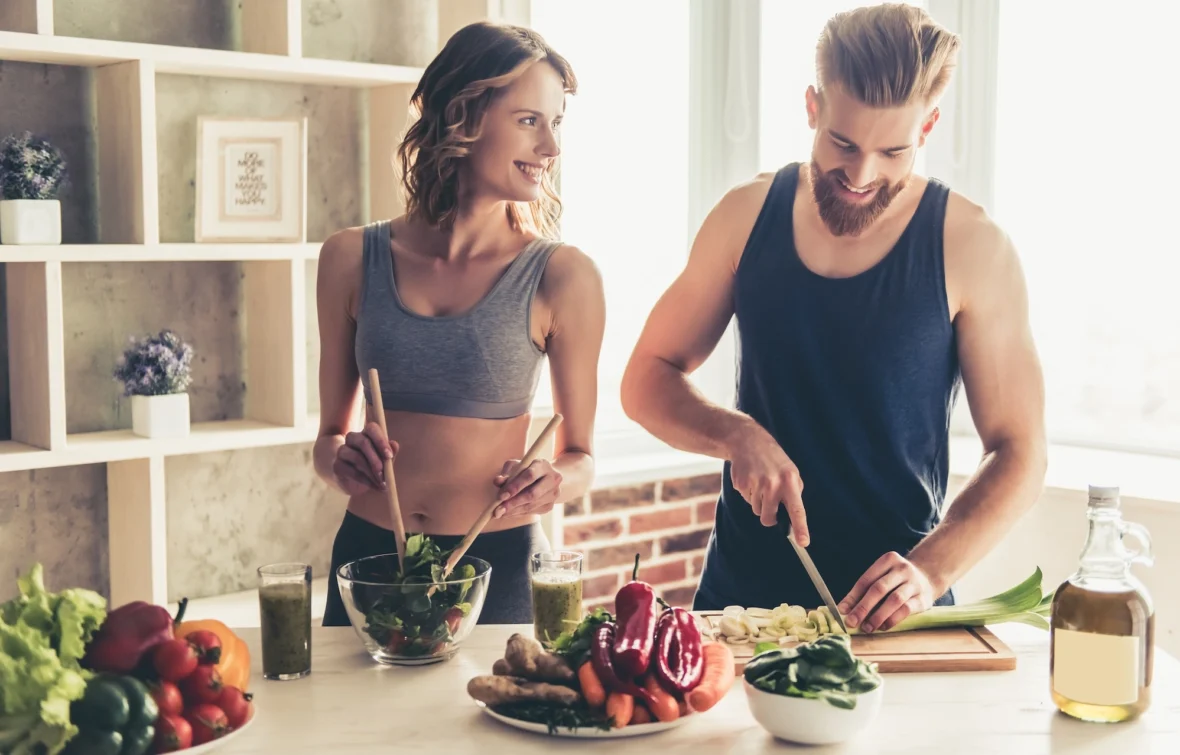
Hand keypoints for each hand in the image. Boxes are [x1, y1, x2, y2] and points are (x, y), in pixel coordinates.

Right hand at [332, 422, 397, 496]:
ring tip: (381, 483)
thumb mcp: (385, 461)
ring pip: (357, 457)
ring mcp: (342, 451)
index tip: (389, 456)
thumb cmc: (374, 467)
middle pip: (363, 442)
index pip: (372, 428)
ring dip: (372, 472)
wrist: (356, 483)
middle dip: (376, 460)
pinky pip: (351, 471)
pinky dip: (365, 480)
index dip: (381, 441)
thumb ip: (390, 453)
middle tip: (384, 474)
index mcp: (366, 434)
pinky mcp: (337, 465)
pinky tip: (374, 486)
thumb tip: (394, 445)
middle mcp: (352, 438)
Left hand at [492, 459, 563, 518]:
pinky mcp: (550, 505)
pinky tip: (509, 513)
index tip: (501, 496)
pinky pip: (532, 511)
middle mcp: (552, 479)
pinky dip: (519, 513)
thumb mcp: (516, 466)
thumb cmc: (526, 469)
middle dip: (513, 503)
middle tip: (498, 509)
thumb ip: (506, 473)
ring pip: (532, 505)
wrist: (546, 477)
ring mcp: (553, 493)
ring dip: (514, 510)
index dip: (515, 487)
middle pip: (533, 494)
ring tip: (500, 512)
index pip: (530, 476)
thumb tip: (497, 481)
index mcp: (543, 465)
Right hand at [727, 423, 808, 543]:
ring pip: (757, 510)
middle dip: (769, 516)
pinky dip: (748, 493)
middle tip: (769, 501)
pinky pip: (746, 500)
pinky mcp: (741, 484)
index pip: (797, 509)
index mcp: (790, 481)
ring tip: (760, 482)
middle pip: (769, 517)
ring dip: (758, 501)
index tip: (803, 542)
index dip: (801, 527)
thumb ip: (794, 493)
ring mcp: (756, 484)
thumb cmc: (774, 460)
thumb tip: (793, 518)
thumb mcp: (791, 472)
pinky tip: (751, 478)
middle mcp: (773, 484)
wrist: (749, 441)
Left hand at [838, 552, 936, 632]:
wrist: (928, 577)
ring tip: (867, 627)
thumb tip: (844, 610)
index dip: (853, 596)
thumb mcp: (881, 577)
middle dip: (863, 607)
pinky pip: (906, 610)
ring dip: (878, 616)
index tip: (842, 611)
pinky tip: (883, 626)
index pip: (866, 580)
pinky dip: (892, 620)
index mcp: (888, 560)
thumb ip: (863, 591)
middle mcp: (902, 569)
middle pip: (879, 589)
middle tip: (852, 622)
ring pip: (894, 600)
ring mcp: (914, 583)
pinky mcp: (923, 598)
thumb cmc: (896, 580)